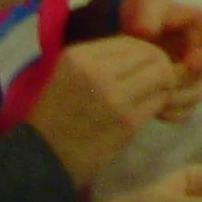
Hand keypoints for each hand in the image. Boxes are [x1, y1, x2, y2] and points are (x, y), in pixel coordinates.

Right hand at [26, 37, 177, 184]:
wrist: (38, 160)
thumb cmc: (50, 116)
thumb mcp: (65, 73)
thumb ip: (100, 59)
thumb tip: (140, 48)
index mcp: (79, 56)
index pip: (131, 41)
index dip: (144, 51)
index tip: (142, 66)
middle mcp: (98, 72)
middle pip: (152, 55)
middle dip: (160, 66)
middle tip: (155, 80)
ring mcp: (115, 97)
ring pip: (162, 76)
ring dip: (163, 85)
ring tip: (153, 95)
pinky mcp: (128, 122)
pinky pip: (158, 102)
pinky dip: (160, 104)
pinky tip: (149, 110)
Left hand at [116, 0, 201, 119]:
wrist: (134, 26)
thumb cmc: (147, 12)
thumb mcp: (146, 5)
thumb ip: (147, 14)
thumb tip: (145, 32)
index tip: (189, 64)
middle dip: (185, 85)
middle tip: (160, 87)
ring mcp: (198, 76)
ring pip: (198, 96)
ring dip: (177, 101)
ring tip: (153, 100)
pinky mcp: (185, 92)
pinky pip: (186, 110)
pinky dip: (172, 113)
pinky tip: (154, 110)